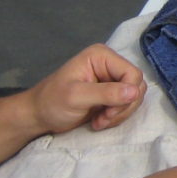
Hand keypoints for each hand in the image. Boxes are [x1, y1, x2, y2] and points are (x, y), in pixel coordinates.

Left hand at [25, 44, 147, 135]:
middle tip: (103, 118)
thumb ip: (106, 93)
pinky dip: (117, 116)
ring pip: (134, 97)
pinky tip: (100, 121)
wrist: (40, 116)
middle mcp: (110, 64)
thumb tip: (135, 91)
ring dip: (120, 114)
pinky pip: (127, 105)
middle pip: (137, 86)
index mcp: (102, 56)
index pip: (133, 74)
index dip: (127, 95)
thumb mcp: (76, 97)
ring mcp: (111, 79)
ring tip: (100, 121)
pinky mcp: (111, 93)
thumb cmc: (52, 102)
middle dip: (123, 107)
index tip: (108, 112)